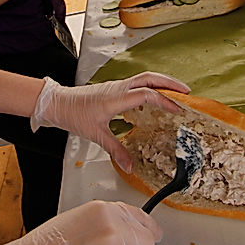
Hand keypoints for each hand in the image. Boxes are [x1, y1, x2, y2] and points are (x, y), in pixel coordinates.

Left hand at [29, 73, 189, 166]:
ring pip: (144, 78)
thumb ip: (115, 150)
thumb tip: (130, 166)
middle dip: (170, 83)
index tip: (178, 109)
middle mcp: (118, 88)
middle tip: (187, 92)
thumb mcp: (96, 134)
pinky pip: (137, 83)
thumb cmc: (73, 114)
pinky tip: (155, 97)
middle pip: (149, 78)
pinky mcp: (113, 89)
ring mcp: (116, 86)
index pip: (146, 94)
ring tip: (177, 92)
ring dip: (161, 83)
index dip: (164, 100)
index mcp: (116, 98)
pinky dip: (150, 87)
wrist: (57, 103)